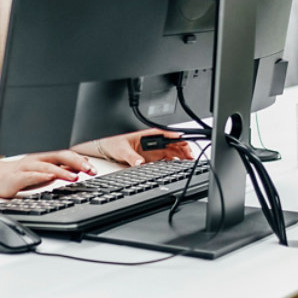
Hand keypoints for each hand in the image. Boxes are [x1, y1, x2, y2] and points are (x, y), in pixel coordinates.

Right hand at [0, 150, 94, 198]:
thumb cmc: (21, 174)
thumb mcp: (45, 169)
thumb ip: (62, 166)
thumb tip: (82, 163)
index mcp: (45, 157)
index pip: (66, 155)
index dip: (80, 161)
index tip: (93, 169)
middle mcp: (38, 159)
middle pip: (59, 156)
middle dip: (76, 163)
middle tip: (90, 170)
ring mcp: (27, 166)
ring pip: (47, 166)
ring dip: (62, 171)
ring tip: (74, 176)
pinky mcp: (18, 177)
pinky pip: (31, 175)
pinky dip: (41, 176)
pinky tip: (50, 177)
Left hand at [75, 129, 193, 165]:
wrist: (107, 147)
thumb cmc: (113, 142)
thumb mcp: (121, 149)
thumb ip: (131, 156)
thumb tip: (139, 163)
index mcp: (147, 133)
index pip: (164, 133)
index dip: (175, 135)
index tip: (183, 139)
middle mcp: (153, 140)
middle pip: (173, 142)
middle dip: (183, 147)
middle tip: (190, 156)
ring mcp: (154, 148)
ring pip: (173, 150)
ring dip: (182, 155)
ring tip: (189, 161)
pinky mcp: (154, 157)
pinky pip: (168, 158)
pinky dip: (176, 161)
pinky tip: (180, 165)